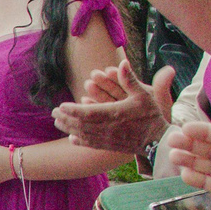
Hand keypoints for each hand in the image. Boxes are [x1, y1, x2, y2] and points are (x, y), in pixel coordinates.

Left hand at [53, 62, 174, 153]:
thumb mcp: (143, 95)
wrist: (157, 141)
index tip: (60, 106)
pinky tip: (72, 138)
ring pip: (83, 134)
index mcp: (113, 114)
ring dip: (68, 128)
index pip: (87, 112)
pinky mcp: (109, 146)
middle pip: (80, 124)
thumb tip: (123, 62)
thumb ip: (130, 80)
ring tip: (57, 123)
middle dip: (65, 118)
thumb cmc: (151, 116)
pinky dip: (79, 141)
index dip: (72, 110)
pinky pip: (91, 145)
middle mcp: (107, 128)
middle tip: (52, 113)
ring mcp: (107, 139)